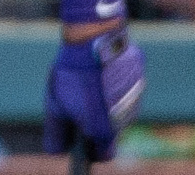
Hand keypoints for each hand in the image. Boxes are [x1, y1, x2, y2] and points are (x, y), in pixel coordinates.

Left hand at [44, 24, 144, 159]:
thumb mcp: (56, 104)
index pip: (103, 155)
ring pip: (117, 110)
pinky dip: (113, 86)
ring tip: (85, 84)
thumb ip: (56, 131)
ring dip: (104, 103)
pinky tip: (99, 72)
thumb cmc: (71, 75)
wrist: (94, 40)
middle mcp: (126, 120)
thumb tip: (55, 151)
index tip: (77, 144)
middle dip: (93, 123)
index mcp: (106, 130)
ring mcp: (136, 100)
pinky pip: (125, 90)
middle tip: (74, 103)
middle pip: (109, 131)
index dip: (89, 152)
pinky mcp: (139, 81)